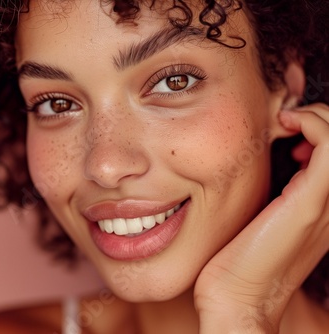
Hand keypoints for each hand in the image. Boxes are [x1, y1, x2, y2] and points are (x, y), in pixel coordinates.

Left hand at [194, 103, 328, 332]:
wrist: (235, 298)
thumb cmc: (240, 260)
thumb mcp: (263, 218)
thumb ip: (276, 194)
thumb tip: (275, 163)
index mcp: (326, 207)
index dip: (321, 130)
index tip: (288, 132)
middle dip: (323, 119)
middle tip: (288, 122)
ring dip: (319, 116)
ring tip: (288, 121)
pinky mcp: (311, 200)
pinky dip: (313, 122)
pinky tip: (286, 126)